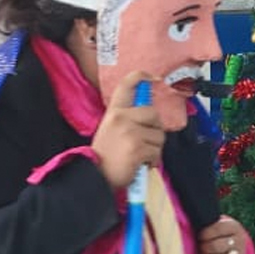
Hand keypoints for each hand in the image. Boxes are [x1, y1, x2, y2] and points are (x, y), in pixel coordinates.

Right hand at [91, 70, 165, 188]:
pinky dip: (152, 161)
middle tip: (144, 142)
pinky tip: (140, 164)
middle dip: (155, 130)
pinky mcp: (137, 148)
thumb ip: (128, 118)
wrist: (95, 176)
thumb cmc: (106, 156)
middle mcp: (121, 117)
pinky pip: (157, 151)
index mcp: (114, 111)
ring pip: (159, 135)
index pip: (127, 85)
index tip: (155, 78)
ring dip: (154, 149)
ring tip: (140, 155)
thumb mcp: (111, 129)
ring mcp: (129, 132)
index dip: (142, 76)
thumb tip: (151, 111)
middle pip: (154, 114)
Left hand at [197, 216, 248, 253]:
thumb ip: (206, 223)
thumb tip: (191, 223)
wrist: (232, 247)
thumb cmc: (216, 234)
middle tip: (200, 247)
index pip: (217, 229)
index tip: (200, 236)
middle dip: (203, 247)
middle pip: (214, 246)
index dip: (204, 234)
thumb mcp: (214, 224)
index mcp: (234, 227)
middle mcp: (240, 241)